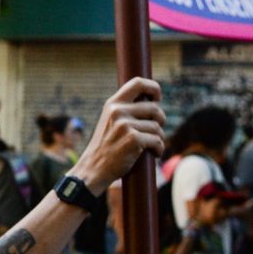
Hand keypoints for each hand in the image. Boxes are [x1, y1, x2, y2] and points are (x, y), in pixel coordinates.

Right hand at [76, 78, 165, 194]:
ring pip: (156, 127)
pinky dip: (159, 149)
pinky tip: (154, 154)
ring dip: (159, 138)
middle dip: (160, 121)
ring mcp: (125, 125)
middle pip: (154, 108)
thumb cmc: (105, 148)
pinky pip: (157, 140)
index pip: (138, 83)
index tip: (157, 99)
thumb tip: (152, 102)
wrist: (92, 170)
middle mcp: (118, 111)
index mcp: (112, 104)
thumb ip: (124, 111)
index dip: (153, 88)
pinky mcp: (133, 139)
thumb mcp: (109, 122)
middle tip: (155, 131)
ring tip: (151, 146)